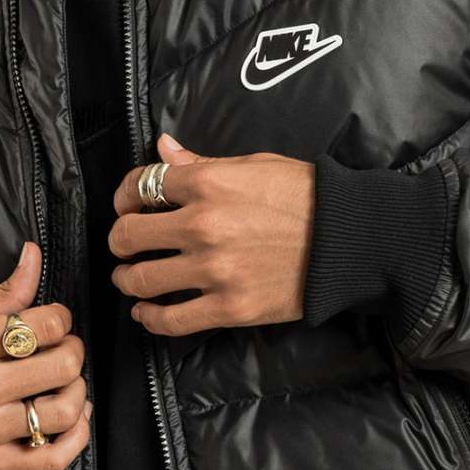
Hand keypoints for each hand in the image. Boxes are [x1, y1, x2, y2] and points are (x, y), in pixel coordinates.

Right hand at [0, 241, 90, 469]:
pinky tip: (73, 422)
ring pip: (62, 412)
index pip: (48, 325)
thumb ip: (0, 293)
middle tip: (62, 350)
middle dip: (72, 351)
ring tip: (65, 385)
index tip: (54, 322)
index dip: (61, 319)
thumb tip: (34, 256)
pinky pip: (50, 458)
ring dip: (77, 393)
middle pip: (62, 365)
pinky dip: (74, 441)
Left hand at [108, 130, 315, 336]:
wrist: (349, 239)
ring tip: (130, 278)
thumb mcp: (254, 165)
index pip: (140, 186)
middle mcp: (202, 225)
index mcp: (207, 183)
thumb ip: (201, 162)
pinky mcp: (229, 308)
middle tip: (125, 245)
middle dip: (120, 241)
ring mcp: (214, 270)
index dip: (124, 196)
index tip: (127, 205)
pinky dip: (149, 318)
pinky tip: (146, 313)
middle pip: (129, 235)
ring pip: (141, 280)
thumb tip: (162, 148)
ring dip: (127, 279)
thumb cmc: (305, 196)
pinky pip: (171, 320)